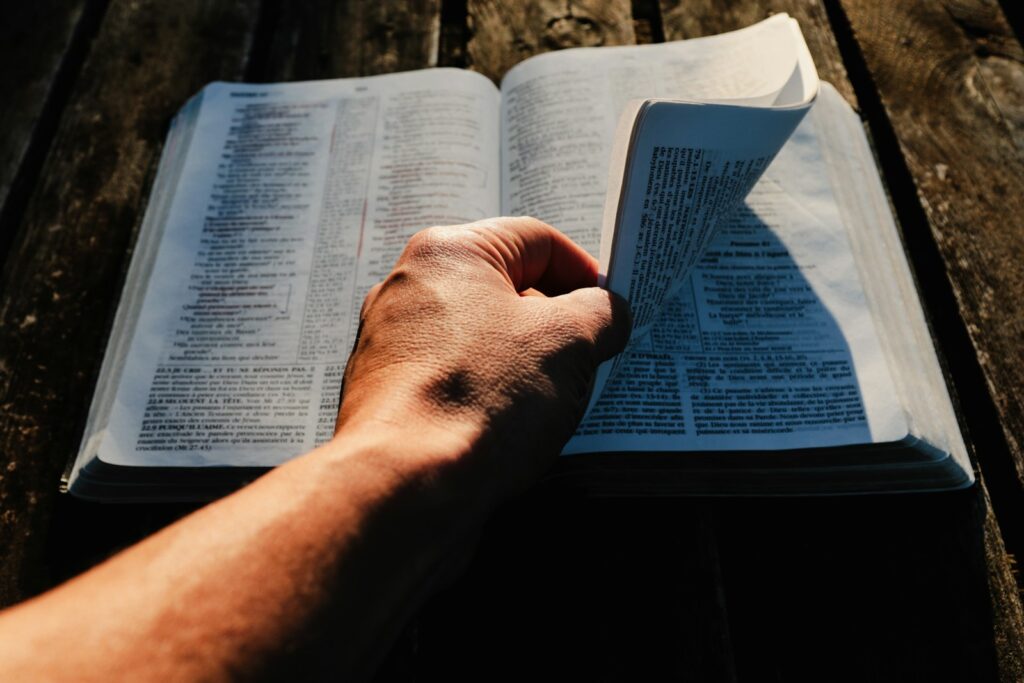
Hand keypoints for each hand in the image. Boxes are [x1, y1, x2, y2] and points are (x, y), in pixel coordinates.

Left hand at [335, 216, 630, 503]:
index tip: (610, 311)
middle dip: (555, 324)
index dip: (586, 272)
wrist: (403, 485)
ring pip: (480, 339)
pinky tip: (512, 430)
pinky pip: (454, 379)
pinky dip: (489, 396)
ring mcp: (391, 343)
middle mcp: (409, 288)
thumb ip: (601, 312)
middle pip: (506, 290)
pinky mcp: (387, 394)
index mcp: (449, 253)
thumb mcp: (569, 342)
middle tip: (591, 359)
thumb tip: (607, 314)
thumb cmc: (481, 399)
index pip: (537, 241)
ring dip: (525, 364)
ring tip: (556, 403)